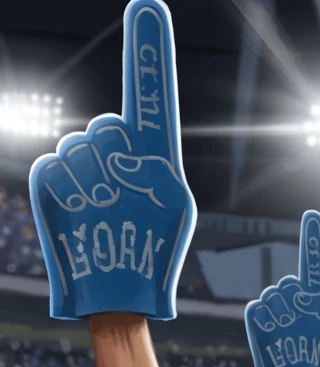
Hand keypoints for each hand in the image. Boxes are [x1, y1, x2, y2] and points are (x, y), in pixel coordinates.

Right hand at [29, 0, 193, 321]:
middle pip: (109, 126)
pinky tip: (83, 214)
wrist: (117, 294)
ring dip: (95, 184)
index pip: (151, 94)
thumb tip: (120, 146)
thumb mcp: (176, 212)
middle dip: (116, 161)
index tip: (149, 7)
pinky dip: (70, 191)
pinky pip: (55, 166)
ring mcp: (81, 163)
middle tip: (122, 198)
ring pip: (81, 147)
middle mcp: (115, 150)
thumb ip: (157, 170)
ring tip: (105, 213)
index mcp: (153, 153)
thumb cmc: (153, 255)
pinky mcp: (52, 182)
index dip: (148, 52)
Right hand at [245, 210, 319, 366]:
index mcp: (316, 298)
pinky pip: (257, 307)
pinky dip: (266, 321)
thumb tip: (302, 291)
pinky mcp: (257, 319)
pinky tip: (275, 335)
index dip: (312, 239)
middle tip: (299, 324)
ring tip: (288, 335)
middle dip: (295, 302)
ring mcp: (275, 308)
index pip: (313, 264)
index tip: (312, 216)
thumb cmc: (319, 361)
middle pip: (290, 283)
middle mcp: (295, 300)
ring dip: (282, 315)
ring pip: (273, 295)